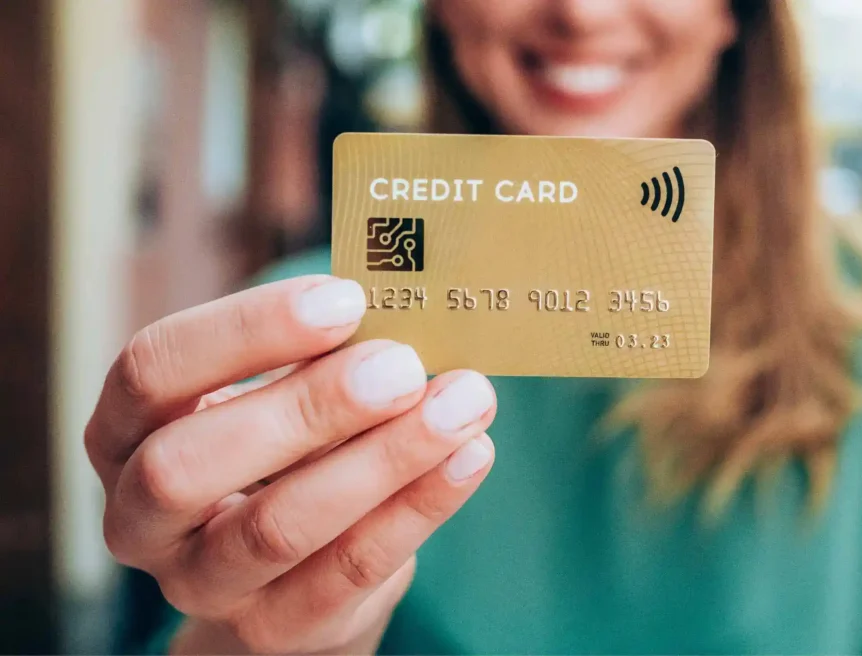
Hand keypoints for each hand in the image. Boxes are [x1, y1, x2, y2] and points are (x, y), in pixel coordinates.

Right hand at [85, 275, 496, 653]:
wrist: (285, 577)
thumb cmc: (279, 453)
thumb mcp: (274, 397)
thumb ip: (317, 359)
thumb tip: (401, 312)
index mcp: (123, 432)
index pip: (152, 370)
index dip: (247, 330)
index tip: (345, 300)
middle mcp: (140, 517)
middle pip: (191, 462)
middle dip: (308, 406)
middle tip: (401, 366)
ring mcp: (203, 584)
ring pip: (279, 526)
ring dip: (384, 457)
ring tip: (462, 402)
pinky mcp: (276, 628)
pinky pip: (350, 568)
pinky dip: (419, 506)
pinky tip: (471, 454)